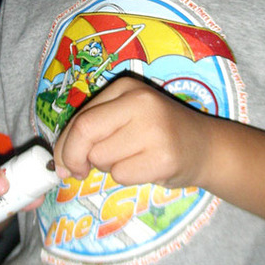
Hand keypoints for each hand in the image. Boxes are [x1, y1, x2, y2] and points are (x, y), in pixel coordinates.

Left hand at [54, 76, 210, 187]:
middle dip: (74, 158)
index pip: (80, 118)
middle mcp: (140, 102)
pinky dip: (126, 177)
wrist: (205, 146)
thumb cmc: (157, 133)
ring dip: (106, 167)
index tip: (64, 162)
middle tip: (79, 172)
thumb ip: (92, 131)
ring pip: (101, 157)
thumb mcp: (125, 117)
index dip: (64, 145)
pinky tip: (145, 167)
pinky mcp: (163, 157)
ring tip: (131, 158)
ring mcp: (154, 129)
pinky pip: (121, 175)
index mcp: (126, 87)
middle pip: (85, 134)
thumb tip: (59, 164)